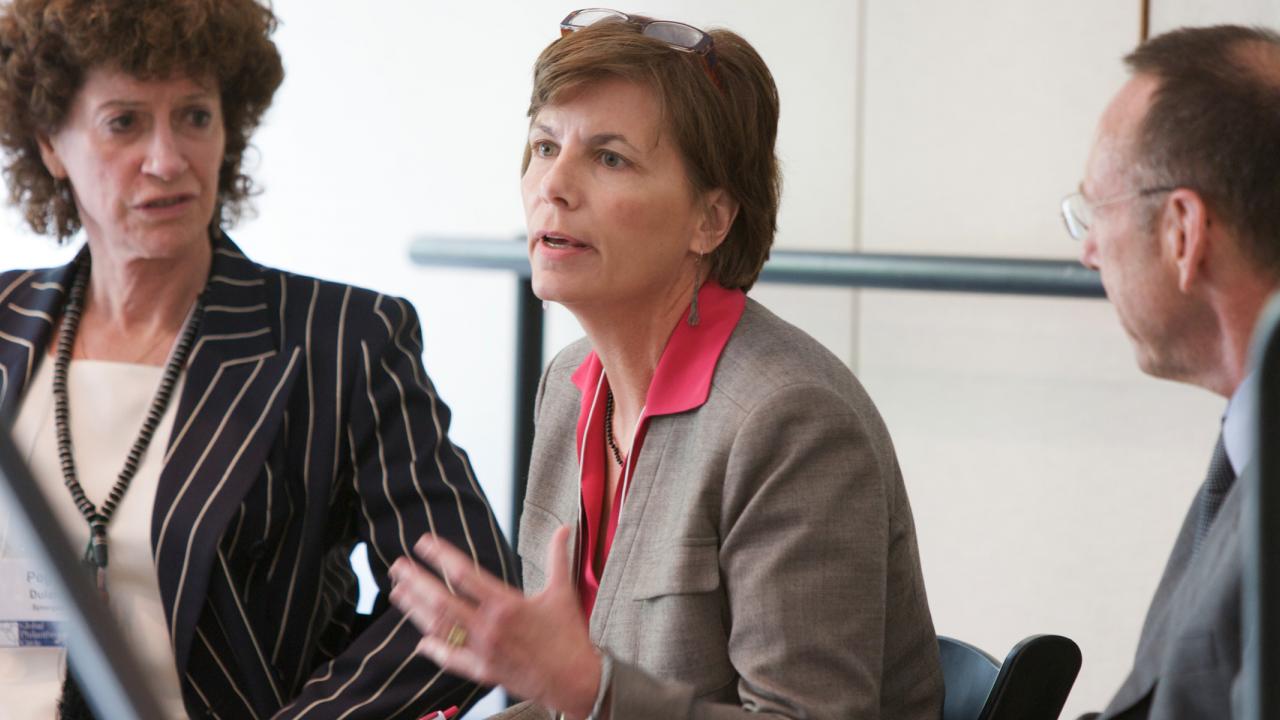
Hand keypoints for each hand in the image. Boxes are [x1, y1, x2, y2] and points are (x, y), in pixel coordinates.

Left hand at [388, 526, 601, 718]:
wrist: (575, 681)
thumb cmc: (569, 637)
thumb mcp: (564, 592)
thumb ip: (558, 558)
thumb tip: (564, 528)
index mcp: (507, 604)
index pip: (465, 574)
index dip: (440, 556)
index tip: (424, 543)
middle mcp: (490, 627)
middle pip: (443, 601)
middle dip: (417, 581)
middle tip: (399, 566)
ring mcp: (483, 651)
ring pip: (441, 628)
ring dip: (417, 609)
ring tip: (399, 593)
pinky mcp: (484, 672)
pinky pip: (452, 660)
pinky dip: (434, 649)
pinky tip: (421, 641)